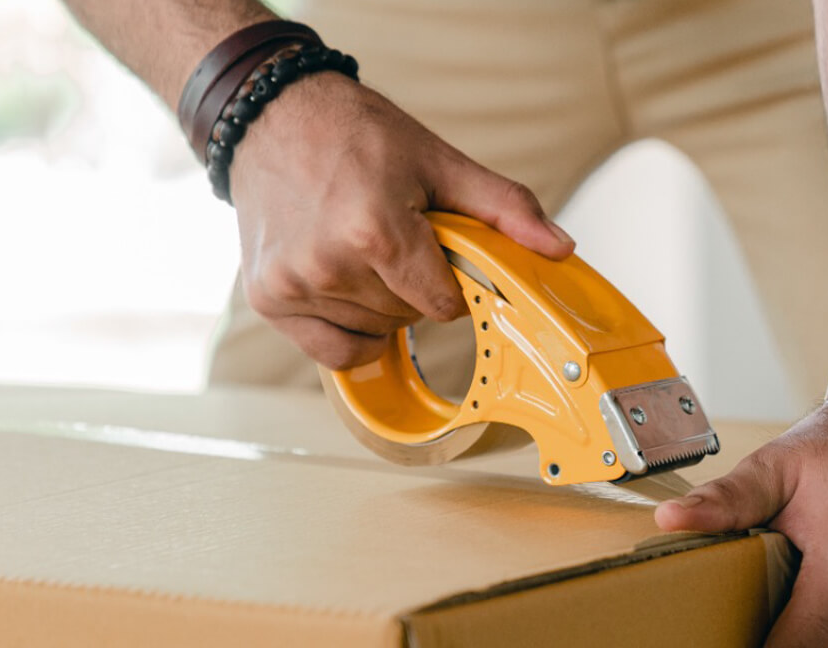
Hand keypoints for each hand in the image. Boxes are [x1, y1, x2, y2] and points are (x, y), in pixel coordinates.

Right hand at [228, 73, 573, 368]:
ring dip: (379, 304)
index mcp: (375, 230)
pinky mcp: (268, 299)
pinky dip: (348, 331)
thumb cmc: (355, 134)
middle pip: (407, 319)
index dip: (450, 283)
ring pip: (373, 332)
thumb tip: (560, 248)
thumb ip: (504, 209)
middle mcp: (329, 264)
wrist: (271, 116)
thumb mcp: (439, 162)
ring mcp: (293, 285)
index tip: (435, 250)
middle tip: (393, 237)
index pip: (443, 305)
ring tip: (359, 248)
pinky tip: (343, 287)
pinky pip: (332, 352)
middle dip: (413, 287)